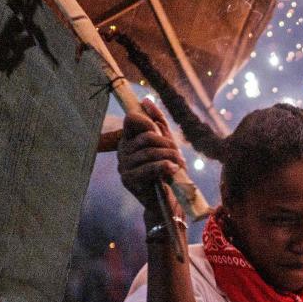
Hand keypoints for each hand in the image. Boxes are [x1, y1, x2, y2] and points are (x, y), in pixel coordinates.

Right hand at [117, 98, 184, 213]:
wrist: (165, 201)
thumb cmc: (166, 170)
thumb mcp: (165, 144)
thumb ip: (158, 122)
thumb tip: (146, 100)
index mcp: (128, 139)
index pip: (132, 119)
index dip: (149, 122)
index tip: (162, 133)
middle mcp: (122, 151)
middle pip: (147, 136)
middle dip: (167, 144)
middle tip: (179, 155)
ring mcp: (123, 166)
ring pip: (150, 151)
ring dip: (170, 157)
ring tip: (180, 165)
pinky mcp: (128, 180)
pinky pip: (149, 167)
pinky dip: (164, 167)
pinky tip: (174, 170)